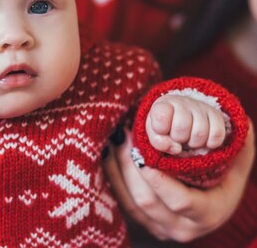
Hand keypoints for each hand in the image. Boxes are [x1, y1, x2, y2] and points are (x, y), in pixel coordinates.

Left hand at [103, 121, 253, 241]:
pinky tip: (107, 153)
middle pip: (147, 201)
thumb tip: (243, 122)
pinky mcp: (140, 223)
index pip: (181, 201)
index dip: (161, 180)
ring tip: (113, 140)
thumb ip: (239, 146)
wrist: (208, 207)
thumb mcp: (236, 165)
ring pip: (129, 202)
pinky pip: (119, 202)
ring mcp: (158, 227)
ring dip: (116, 169)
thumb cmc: (223, 180)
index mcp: (207, 214)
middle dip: (130, 167)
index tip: (145, 156)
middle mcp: (180, 226)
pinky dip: (111, 176)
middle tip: (123, 136)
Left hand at [146, 95, 225, 153]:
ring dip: (194, 143)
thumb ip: (158, 141)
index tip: (161, 129)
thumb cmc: (166, 126)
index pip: (161, 116)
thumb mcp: (155, 133)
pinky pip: (217, 134)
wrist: (182, 116)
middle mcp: (183, 102)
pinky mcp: (216, 115)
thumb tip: (177, 148)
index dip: (160, 129)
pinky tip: (203, 140)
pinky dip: (210, 143)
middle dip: (178, 138)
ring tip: (189, 137)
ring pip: (200, 133)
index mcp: (164, 104)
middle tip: (177, 136)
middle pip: (182, 127)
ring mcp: (201, 107)